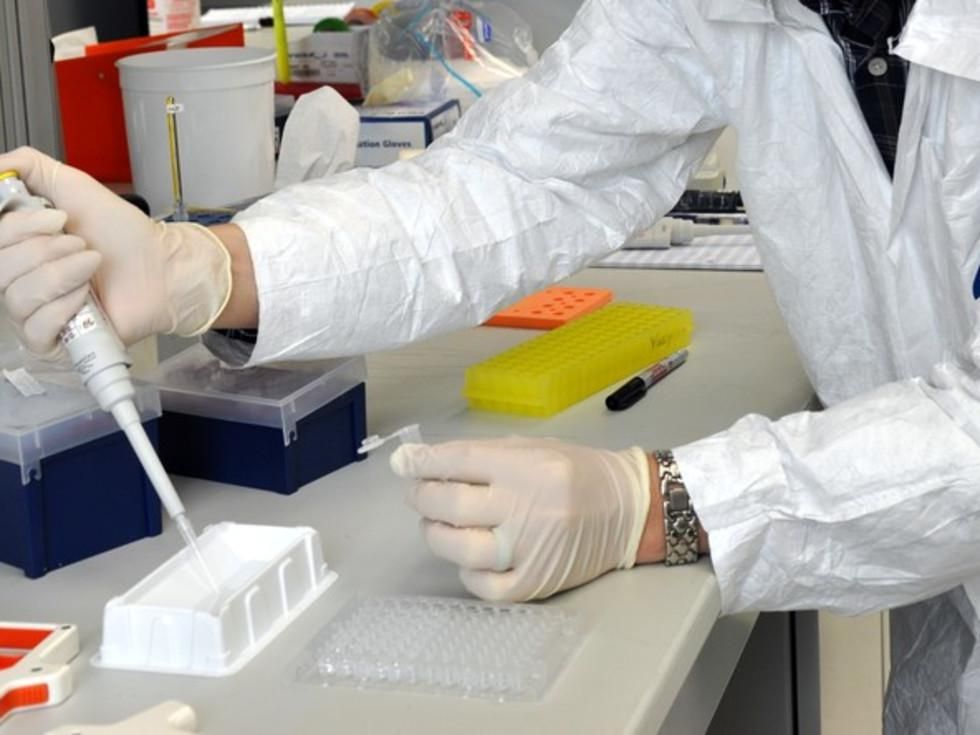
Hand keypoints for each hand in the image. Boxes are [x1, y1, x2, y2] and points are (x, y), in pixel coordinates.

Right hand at [0, 147, 231, 355]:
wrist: (162, 267)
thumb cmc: (125, 235)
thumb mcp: (74, 186)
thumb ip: (30, 168)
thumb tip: (0, 167)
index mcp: (19, 246)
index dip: (17, 227)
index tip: (55, 217)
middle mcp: (21, 280)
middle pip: (0, 269)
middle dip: (45, 249)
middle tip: (81, 243)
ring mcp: (35, 313)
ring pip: (16, 297)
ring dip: (61, 274)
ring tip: (92, 264)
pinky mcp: (54, 342)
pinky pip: (35, 328)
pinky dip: (63, 306)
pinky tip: (86, 296)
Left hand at [391, 437, 652, 600]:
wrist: (627, 508)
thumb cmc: (574, 471)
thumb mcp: (530, 448)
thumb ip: (474, 455)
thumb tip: (414, 461)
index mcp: (525, 466)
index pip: (457, 462)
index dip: (421, 464)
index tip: (403, 464)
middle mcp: (526, 507)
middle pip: (451, 506)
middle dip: (422, 497)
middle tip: (420, 494)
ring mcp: (531, 549)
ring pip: (461, 549)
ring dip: (436, 535)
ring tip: (437, 524)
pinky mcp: (537, 582)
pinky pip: (486, 587)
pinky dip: (467, 573)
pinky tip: (469, 558)